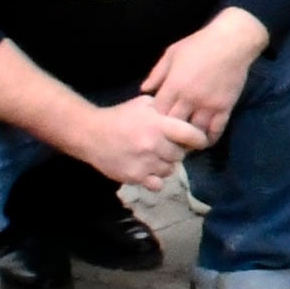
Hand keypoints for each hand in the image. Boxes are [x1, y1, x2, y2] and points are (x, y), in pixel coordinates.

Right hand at [69, 92, 212, 187]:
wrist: (90, 134)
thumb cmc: (120, 117)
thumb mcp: (144, 104)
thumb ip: (165, 109)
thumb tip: (185, 117)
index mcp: (158, 124)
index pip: (192, 135)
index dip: (199, 139)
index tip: (197, 140)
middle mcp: (154, 145)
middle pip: (181, 155)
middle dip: (177, 150)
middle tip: (167, 146)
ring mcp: (145, 163)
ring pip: (170, 170)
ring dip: (166, 164)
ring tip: (155, 157)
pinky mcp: (135, 177)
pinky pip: (157, 184)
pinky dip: (155, 179)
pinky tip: (148, 170)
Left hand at [138, 8, 270, 140]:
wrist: (231, 41)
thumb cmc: (199, 44)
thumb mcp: (172, 53)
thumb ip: (157, 73)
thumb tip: (144, 90)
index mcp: (173, 85)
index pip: (158, 112)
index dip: (155, 118)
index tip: (154, 121)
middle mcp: (189, 99)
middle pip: (174, 125)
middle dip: (169, 132)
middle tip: (167, 136)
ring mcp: (208, 105)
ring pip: (194, 131)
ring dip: (188, 138)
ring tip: (184, 142)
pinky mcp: (225, 107)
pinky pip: (216, 129)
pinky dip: (210, 138)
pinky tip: (204, 140)